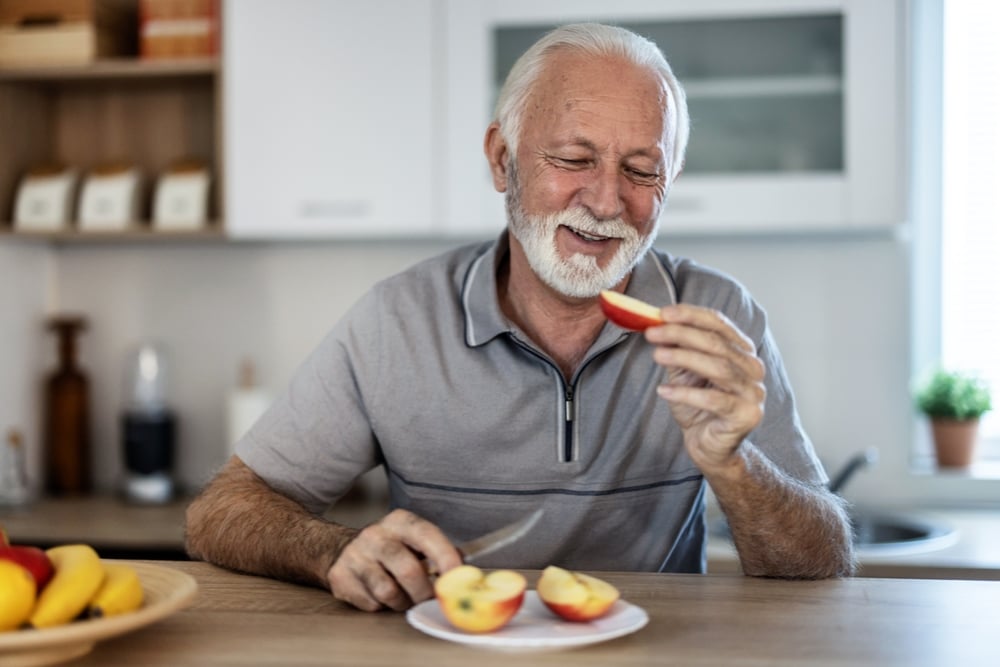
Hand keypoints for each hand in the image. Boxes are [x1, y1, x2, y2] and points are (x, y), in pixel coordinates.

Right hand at [327, 509, 462, 611]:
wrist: (337, 548)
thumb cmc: (388, 547)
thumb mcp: (411, 539)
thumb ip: (437, 550)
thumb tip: (465, 568)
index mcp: (399, 521)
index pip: (427, 536)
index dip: (445, 557)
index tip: (457, 577)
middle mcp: (375, 534)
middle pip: (408, 570)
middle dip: (424, 592)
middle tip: (430, 600)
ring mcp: (355, 555)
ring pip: (388, 592)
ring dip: (402, 602)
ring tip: (402, 596)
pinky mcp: (340, 577)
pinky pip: (371, 603)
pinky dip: (381, 606)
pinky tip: (379, 595)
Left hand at [645, 304, 765, 470]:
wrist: (710, 447)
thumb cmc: (698, 407)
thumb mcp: (684, 373)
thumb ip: (676, 350)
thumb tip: (655, 325)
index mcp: (741, 351)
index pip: (719, 324)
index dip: (691, 315)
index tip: (663, 313)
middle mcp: (752, 368)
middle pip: (717, 344)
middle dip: (682, 334)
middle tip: (653, 333)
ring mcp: (753, 392)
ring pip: (718, 368)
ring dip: (684, 358)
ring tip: (657, 355)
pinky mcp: (746, 415)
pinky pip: (715, 400)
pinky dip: (687, 393)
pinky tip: (664, 390)